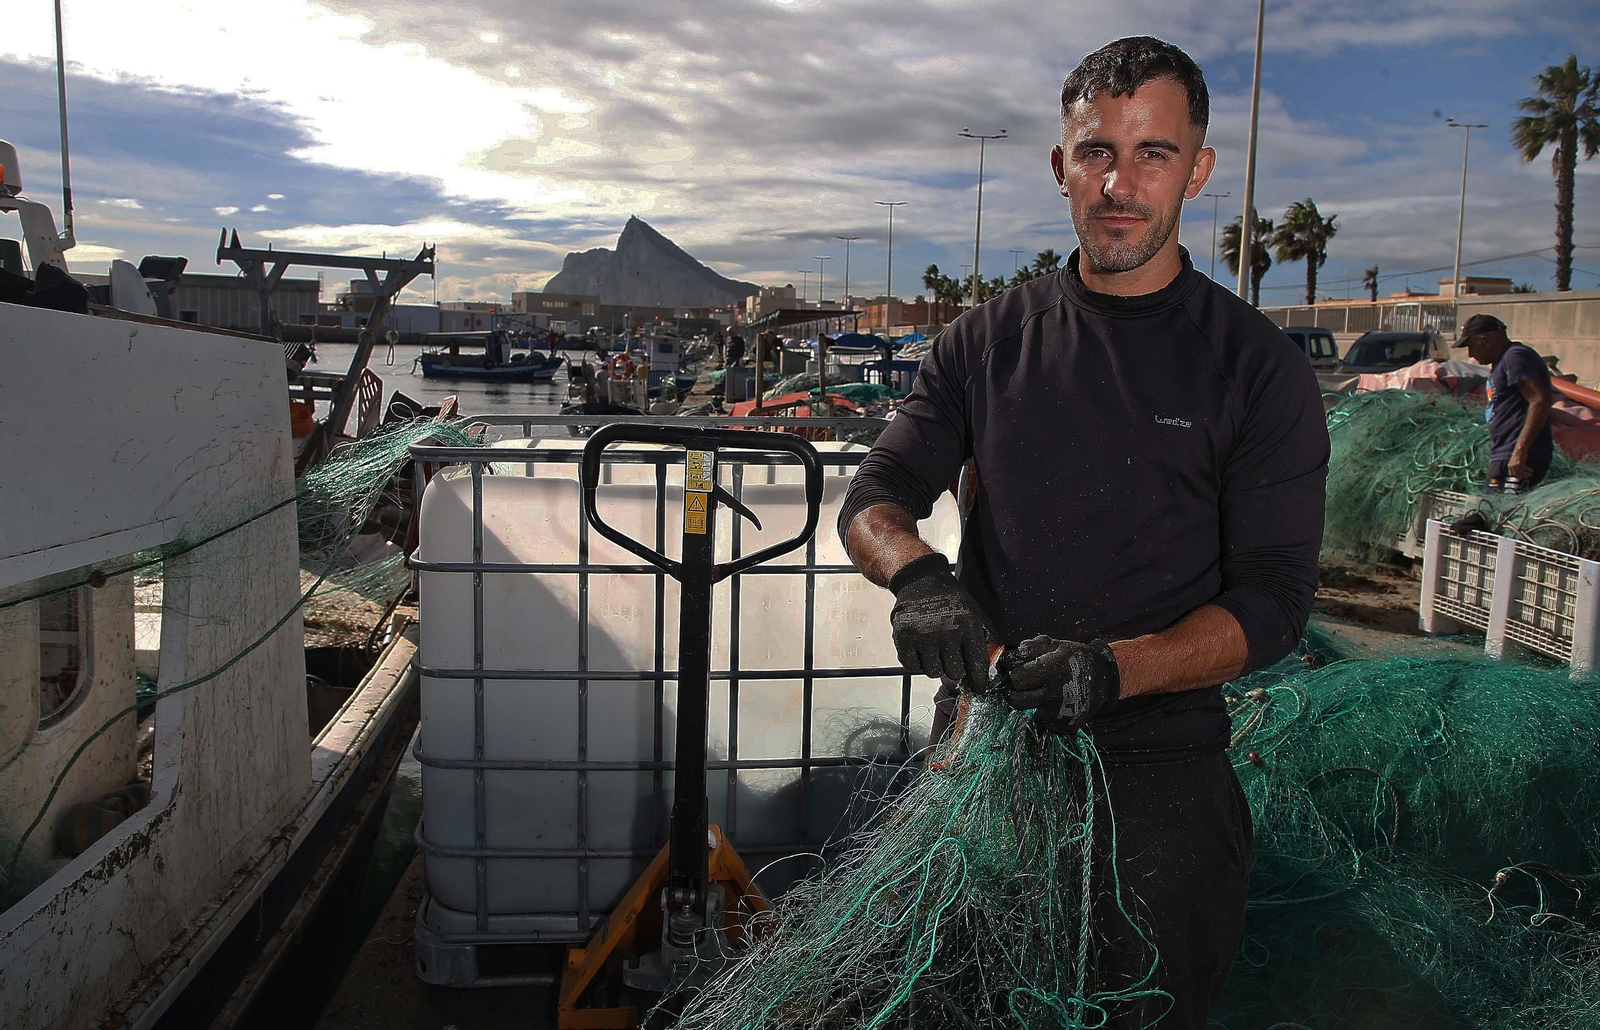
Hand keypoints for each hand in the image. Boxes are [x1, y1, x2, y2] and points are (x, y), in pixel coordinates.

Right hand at [888, 555, 993, 690]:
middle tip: (951, 655)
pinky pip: (912, 666)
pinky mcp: (903, 636)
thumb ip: (985, 639)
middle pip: (954, 673)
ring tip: (934, 647)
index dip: (979, 681)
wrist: (921, 580)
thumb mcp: (975, 613)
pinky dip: (916, 661)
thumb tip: (994, 668)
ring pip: (932, 672)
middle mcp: (946, 631)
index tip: (979, 688)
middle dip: (955, 668)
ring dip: (935, 664)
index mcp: (968, 625)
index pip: (976, 665)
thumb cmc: (951, 600)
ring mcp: (922, 634)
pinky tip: (920, 647)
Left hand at [996, 635, 1119, 735]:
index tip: (1013, 669)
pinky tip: (1051, 703)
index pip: (1017, 678)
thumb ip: (1030, 648)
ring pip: (1028, 712)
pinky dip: (1044, 713)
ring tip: (1038, 692)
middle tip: (1022, 684)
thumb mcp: (1056, 645)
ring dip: (1029, 703)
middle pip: (1017, 700)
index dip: (1011, 672)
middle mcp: (1056, 693)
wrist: (1104, 678)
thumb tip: (1007, 657)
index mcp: (1052, 670)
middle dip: (1015, 691)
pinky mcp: (1066, 725)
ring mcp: (1061, 712)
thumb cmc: (1075, 659)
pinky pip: (1044, 722)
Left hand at [1508, 454, 1533, 480]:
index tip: (1521, 479)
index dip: (1517, 477)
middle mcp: (1511, 466)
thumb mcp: (1515, 463)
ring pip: (1521, 472)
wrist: (1520, 449)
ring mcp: (1515, 464)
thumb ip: (1516, 469)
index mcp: (1509, 466)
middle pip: (1517, 474)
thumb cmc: (1518, 456)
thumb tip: (1519, 477)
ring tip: (1530, 474)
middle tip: (1528, 476)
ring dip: (1526, 474)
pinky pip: (1525, 468)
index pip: (1512, 474)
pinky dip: (1528, 470)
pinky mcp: (1519, 462)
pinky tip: (1531, 470)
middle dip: (1523, 476)